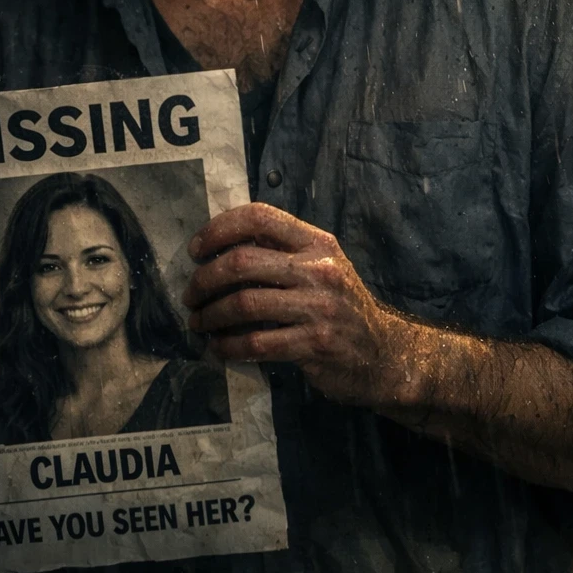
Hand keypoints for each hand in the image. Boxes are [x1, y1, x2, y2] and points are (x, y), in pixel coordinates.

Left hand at [183, 203, 407, 408]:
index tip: (196, 250)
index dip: (219, 229)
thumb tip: (221, 241)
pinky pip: (257, 344)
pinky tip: (219, 348)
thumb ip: (281, 250)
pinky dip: (228, 347)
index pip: (260, 217)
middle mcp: (320, 269)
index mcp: (317, 243)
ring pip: (244, 304)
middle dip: (204, 279)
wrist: (382, 354)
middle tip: (190, 295)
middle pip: (242, 262)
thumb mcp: (320, 267)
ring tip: (199, 323)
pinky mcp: (315, 344)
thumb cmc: (339, 306)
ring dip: (210, 316)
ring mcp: (319, 307)